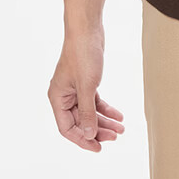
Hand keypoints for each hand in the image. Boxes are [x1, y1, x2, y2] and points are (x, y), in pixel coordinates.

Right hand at [48, 31, 124, 152]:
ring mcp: (75, 89)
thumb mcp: (87, 87)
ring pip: (89, 112)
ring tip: (121, 129)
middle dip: (97, 130)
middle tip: (115, 138)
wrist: (87, 30)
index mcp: (57, 98)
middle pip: (79, 122)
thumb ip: (87, 112)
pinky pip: (95, 101)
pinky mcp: (86, 82)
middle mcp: (64, 96)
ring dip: (104, 121)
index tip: (98, 147)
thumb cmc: (83, 55)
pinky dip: (106, 109)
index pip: (67, 128)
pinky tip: (119, 116)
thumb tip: (89, 134)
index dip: (82, 139)